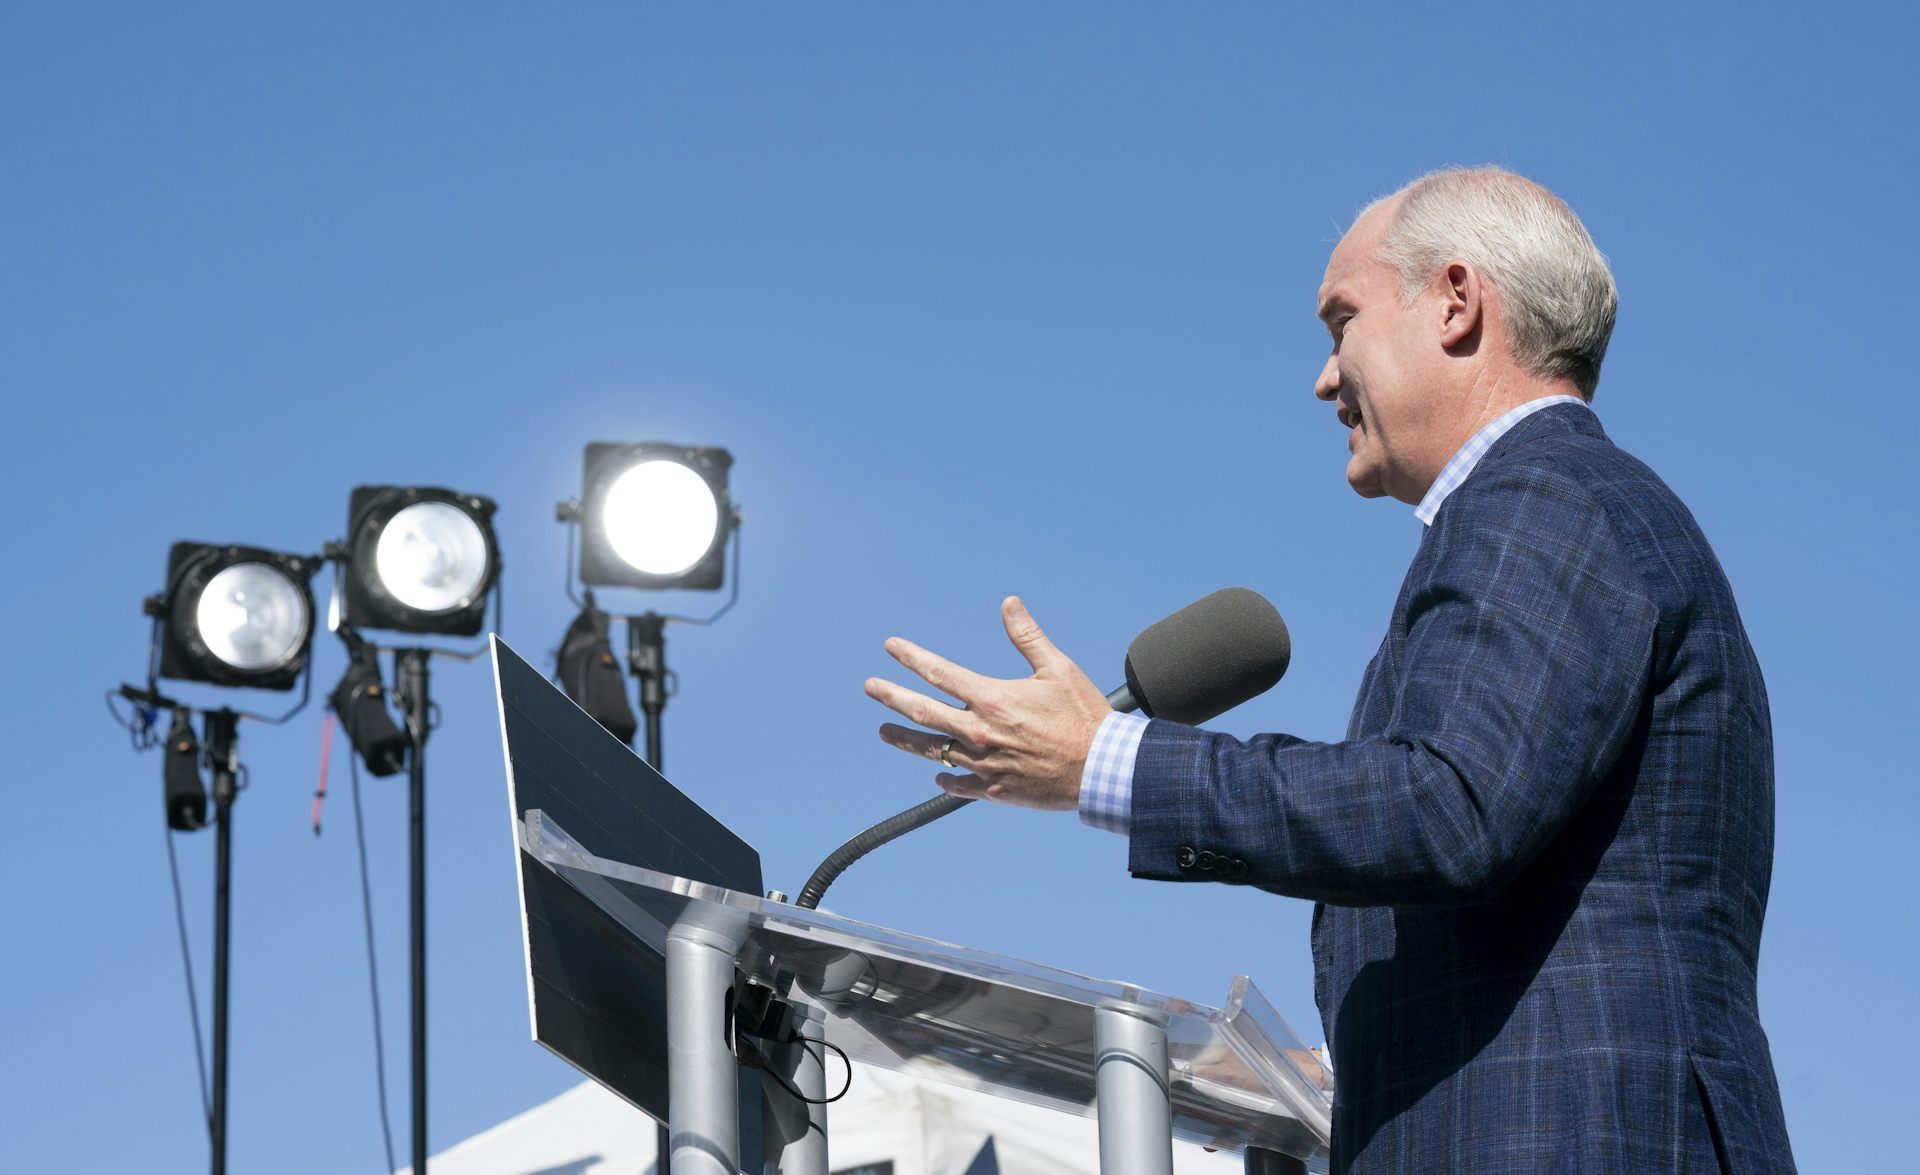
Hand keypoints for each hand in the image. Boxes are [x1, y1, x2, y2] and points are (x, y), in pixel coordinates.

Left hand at [865, 596, 1112, 810]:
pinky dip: (946, 779)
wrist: (1101, 770)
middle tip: (870, 688)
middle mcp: (979, 731)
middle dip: (891, 697)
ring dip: (905, 739)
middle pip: (921, 712)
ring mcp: (983, 764)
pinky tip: (938, 775)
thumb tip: (1009, 603)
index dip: (911, 657)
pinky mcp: (993, 791)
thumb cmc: (1083, 717)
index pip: (938, 673)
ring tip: (885, 732)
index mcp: (991, 698)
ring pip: (931, 751)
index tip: (891, 647)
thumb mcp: (1058, 669)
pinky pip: (958, 786)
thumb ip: (1027, 637)